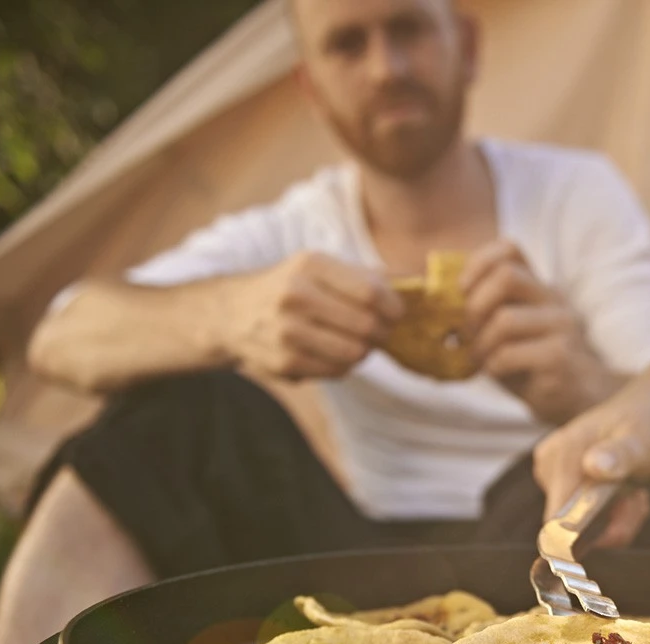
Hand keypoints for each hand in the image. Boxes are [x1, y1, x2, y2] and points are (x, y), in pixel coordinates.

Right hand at [221, 251, 403, 379]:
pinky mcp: (283, 363)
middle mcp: (295, 295)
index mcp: (310, 265)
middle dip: (381, 333)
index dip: (394, 308)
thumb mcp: (321, 267)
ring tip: (355, 341)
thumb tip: (416, 284)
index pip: (371, 293)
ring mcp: (286, 331)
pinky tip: (330, 352)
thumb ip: (367, 275)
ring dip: (363, 351)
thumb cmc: (293, 287)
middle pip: (366, 326)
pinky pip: (337, 371)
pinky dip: (342, 365)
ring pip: (355, 353)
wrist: (232, 313)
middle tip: (379, 332)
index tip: (396, 313)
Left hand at [462, 239, 620, 423]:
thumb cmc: (534, 363)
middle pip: (506, 277)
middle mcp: (553, 300)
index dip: (477, 264)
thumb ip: (486, 311)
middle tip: (468, 331)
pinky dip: (492, 366)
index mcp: (538, 287)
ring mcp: (561, 327)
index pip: (509, 250)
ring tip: (481, 358)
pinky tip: (498, 372)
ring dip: (481, 343)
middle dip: (475, 305)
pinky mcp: (559, 357)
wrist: (579, 397)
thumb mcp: (509, 330)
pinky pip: (508, 355)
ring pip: (504, 320)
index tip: (462, 291)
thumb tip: (443, 306)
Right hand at [532, 379, 649, 545]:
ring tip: (637, 497)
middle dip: (611, 524)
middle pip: (571, 526)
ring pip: (581, 526)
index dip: (589, 536)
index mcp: (562, 452)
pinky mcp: (567, 485)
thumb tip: (593, 466)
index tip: (627, 520)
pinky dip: (612, 517)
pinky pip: (586, 519)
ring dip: (616, 521)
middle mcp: (550, 465)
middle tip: (639, 502)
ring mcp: (557, 476)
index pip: (556, 519)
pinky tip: (629, 496)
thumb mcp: (643, 438)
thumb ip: (620, 453)